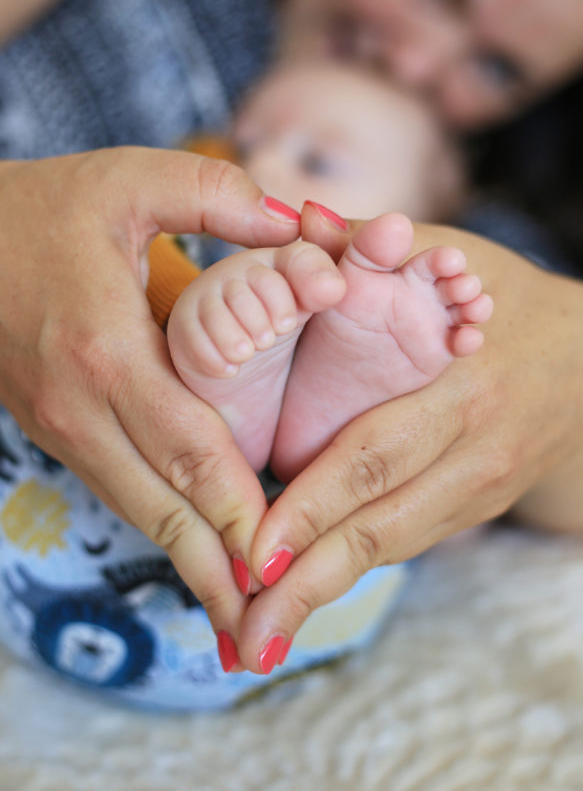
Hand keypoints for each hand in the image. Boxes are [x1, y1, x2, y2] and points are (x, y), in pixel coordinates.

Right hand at [0, 147, 300, 648]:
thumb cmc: (42, 209)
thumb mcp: (131, 182)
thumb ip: (218, 199)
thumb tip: (302, 226)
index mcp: (107, 351)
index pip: (190, 451)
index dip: (240, 513)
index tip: (285, 566)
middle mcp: (82, 407)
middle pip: (164, 507)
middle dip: (219, 574)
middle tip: (267, 637)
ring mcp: (63, 426)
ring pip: (139, 511)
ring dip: (190, 566)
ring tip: (238, 623)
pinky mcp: (58, 429)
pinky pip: (121, 491)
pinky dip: (163, 531)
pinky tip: (195, 555)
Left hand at [234, 223, 582, 671]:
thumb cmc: (508, 302)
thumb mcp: (457, 258)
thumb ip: (374, 243)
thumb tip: (298, 218)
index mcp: (463, 388)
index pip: (378, 454)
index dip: (316, 504)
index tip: (254, 548)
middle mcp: (474, 452)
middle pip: (381, 525)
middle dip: (306, 580)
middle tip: (242, 626)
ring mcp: (477, 489)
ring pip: (391, 549)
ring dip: (321, 596)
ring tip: (255, 636)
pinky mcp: (472, 508)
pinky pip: (405, 542)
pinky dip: (350, 574)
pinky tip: (300, 600)